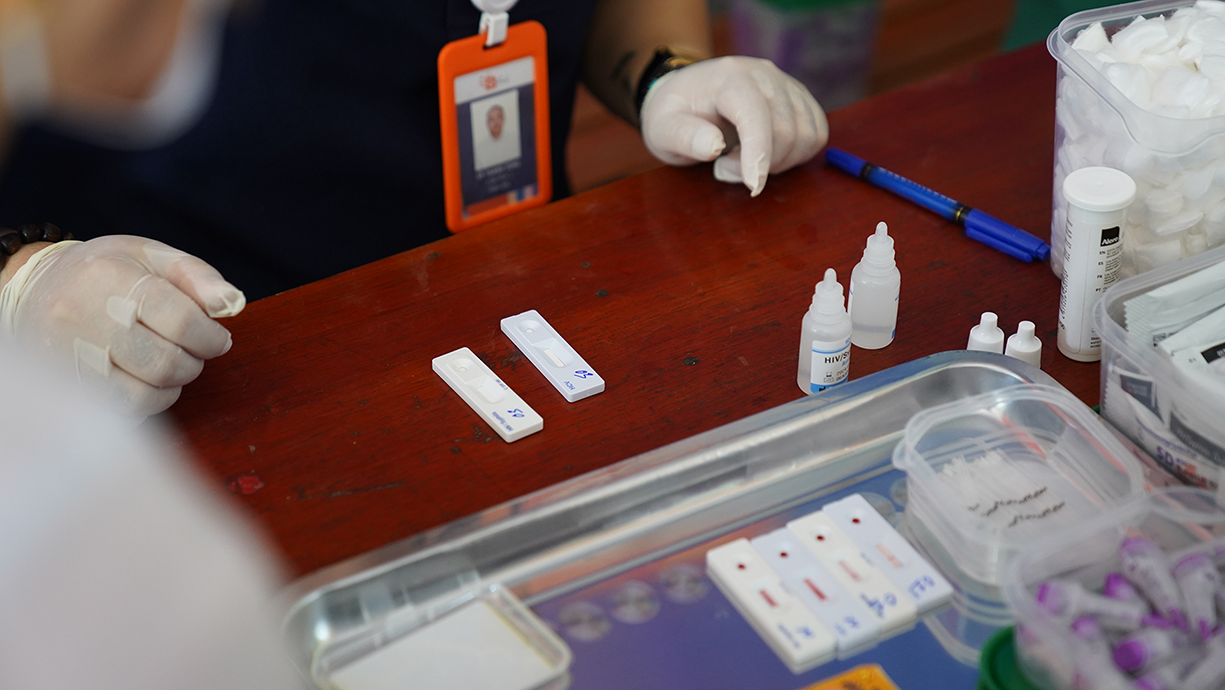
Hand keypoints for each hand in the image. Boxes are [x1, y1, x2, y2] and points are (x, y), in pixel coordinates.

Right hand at [1, 235, 244, 416]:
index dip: (212, 337)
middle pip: (165, 362)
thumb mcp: (152, 256)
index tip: (217, 339)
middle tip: (192, 352)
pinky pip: (121, 410)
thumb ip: (198, 277)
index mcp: (111, 279)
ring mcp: (69, 356)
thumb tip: (233, 304)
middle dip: (193, 363)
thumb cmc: (106, 272)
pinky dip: (147, 402)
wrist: (36, 287)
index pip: (182, 321)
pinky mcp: (65, 385)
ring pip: (144, 394)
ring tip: (169, 366)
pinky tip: (146, 381)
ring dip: (172, 386)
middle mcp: (83, 317)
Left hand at [639, 56, 828, 195]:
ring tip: (743, 159)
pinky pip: (816, 134)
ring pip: (806, 135)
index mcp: (729, 78)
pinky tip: (766, 154)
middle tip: (723, 168)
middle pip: (786, 130)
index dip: (759, 153)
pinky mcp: (799, 99)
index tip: (753, 186)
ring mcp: (786, 84)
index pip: (755, 115)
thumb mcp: (662, 128)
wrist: (688, 95)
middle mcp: (764, 74)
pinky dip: (796, 155)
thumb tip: (713, 146)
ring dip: (778, 162)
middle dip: (761, 164)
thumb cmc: (674, 114)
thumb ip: (683, 136)